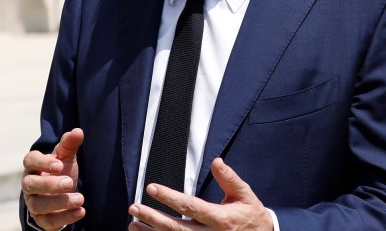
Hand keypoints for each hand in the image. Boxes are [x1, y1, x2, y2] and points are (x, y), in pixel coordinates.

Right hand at [22, 128, 85, 230]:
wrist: (62, 192)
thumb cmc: (61, 170)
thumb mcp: (66, 156)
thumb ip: (70, 144)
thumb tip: (78, 131)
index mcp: (33, 166)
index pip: (30, 161)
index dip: (42, 163)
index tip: (59, 165)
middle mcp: (29, 185)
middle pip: (30, 185)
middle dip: (50, 185)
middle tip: (69, 183)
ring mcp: (33, 203)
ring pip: (38, 205)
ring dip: (59, 203)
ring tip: (80, 199)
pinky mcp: (41, 219)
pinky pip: (48, 222)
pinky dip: (64, 218)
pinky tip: (80, 211)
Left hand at [128, 158, 272, 230]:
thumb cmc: (252, 216)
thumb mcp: (244, 194)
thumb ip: (229, 178)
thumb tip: (216, 161)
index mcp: (221, 218)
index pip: (190, 206)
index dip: (169, 197)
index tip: (151, 188)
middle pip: (176, 228)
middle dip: (153, 217)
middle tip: (134, 207)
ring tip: (133, 224)